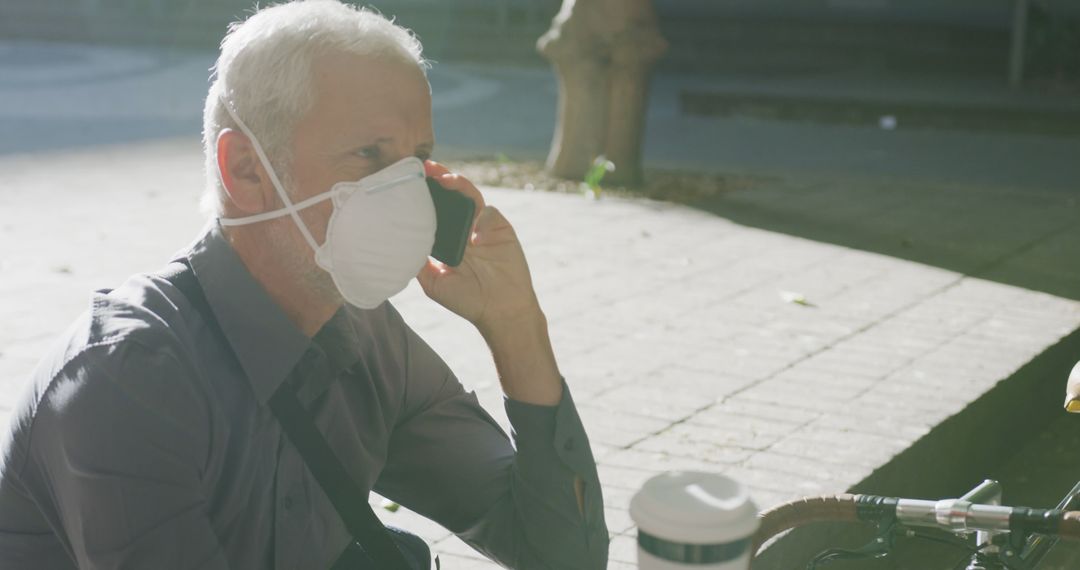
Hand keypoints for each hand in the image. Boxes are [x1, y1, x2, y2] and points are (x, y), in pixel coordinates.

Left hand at [417, 161, 562, 404]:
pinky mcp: (501, 228)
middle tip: (427, 167)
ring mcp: (483, 226)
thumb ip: (418, 263)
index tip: (409, 180)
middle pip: (452, 196)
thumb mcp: (434, 283)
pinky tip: (476, 238)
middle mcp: (463, 227)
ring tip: (448, 181)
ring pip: (471, 197)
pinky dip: (482, 221)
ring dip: (460, 186)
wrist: (501, 311)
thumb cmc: (467, 300)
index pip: (433, 209)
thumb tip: (396, 244)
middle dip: (440, 179)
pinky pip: (490, 215)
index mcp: (446, 238)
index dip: (424, 195)